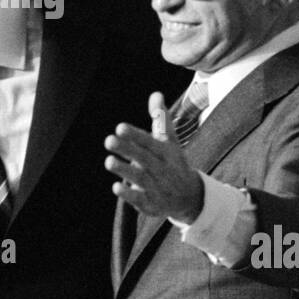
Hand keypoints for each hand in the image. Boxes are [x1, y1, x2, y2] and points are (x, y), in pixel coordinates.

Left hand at [105, 93, 203, 223]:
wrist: (190, 197)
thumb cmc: (173, 163)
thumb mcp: (170, 141)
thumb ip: (160, 118)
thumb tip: (156, 94)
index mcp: (167, 152)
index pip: (151, 142)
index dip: (136, 135)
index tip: (120, 127)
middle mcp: (163, 169)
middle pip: (145, 158)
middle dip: (127, 149)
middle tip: (109, 140)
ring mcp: (158, 188)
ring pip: (141, 178)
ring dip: (125, 170)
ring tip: (108, 162)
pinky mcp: (151, 204)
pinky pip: (140, 199)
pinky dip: (129, 194)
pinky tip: (116, 187)